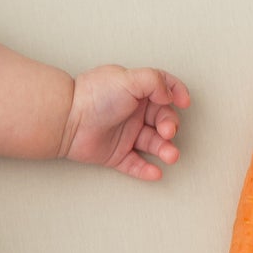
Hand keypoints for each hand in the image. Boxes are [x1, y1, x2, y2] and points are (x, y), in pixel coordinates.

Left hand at [58, 65, 190, 181]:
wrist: (67, 119)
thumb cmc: (95, 96)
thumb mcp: (129, 79)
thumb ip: (155, 81)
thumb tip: (170, 94)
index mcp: (136, 91)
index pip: (164, 89)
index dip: (177, 93)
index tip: (184, 102)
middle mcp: (132, 112)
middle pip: (163, 119)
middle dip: (170, 125)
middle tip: (167, 131)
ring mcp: (125, 134)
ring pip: (153, 144)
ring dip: (165, 150)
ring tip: (170, 155)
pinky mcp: (115, 154)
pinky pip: (135, 164)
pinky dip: (146, 170)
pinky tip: (156, 172)